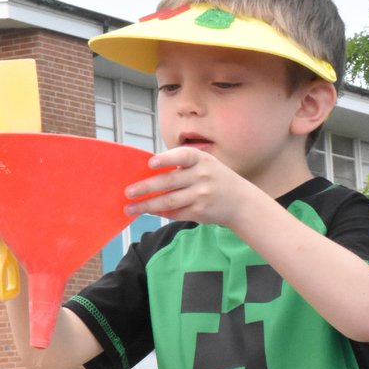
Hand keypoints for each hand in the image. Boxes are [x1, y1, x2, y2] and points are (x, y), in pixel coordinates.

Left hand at [123, 146, 257, 226]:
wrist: (240, 201)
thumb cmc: (214, 177)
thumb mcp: (204, 164)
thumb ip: (180, 166)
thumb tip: (146, 173)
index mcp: (201, 159)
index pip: (183, 156)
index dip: (166, 159)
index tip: (150, 163)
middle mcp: (202, 176)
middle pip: (169, 181)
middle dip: (146, 187)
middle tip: (128, 192)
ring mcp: (201, 195)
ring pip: (169, 200)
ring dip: (146, 205)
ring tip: (130, 207)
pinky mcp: (200, 211)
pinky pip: (175, 212)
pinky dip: (159, 212)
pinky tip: (147, 211)